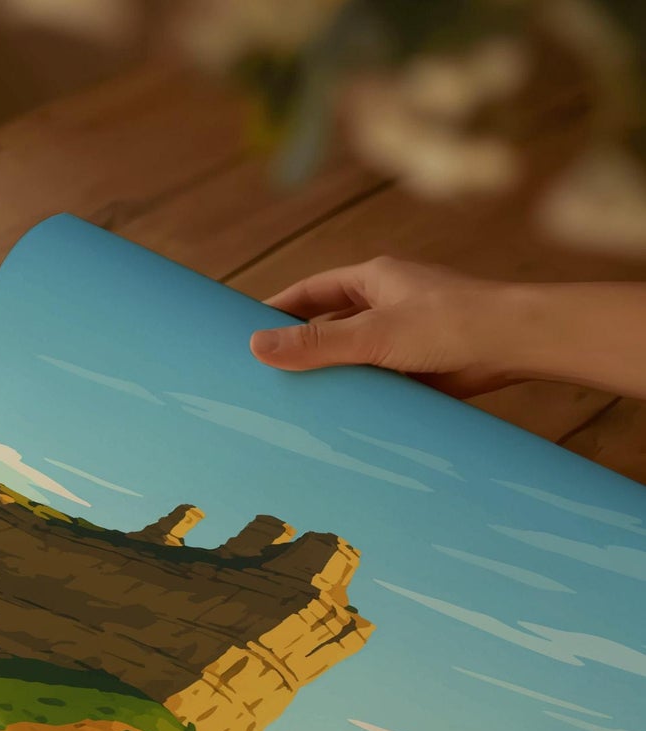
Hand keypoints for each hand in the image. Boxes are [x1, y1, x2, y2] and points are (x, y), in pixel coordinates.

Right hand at [249, 256, 523, 396]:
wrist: (516, 345)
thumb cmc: (451, 323)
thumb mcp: (373, 334)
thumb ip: (316, 343)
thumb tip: (256, 346)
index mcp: (374, 280)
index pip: (311, 291)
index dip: (278, 309)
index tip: (246, 330)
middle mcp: (387, 304)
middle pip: (329, 325)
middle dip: (299, 347)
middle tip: (262, 374)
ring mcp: (403, 337)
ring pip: (352, 357)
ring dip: (329, 376)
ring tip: (290, 403)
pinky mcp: (418, 368)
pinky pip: (375, 381)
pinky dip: (356, 396)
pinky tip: (336, 418)